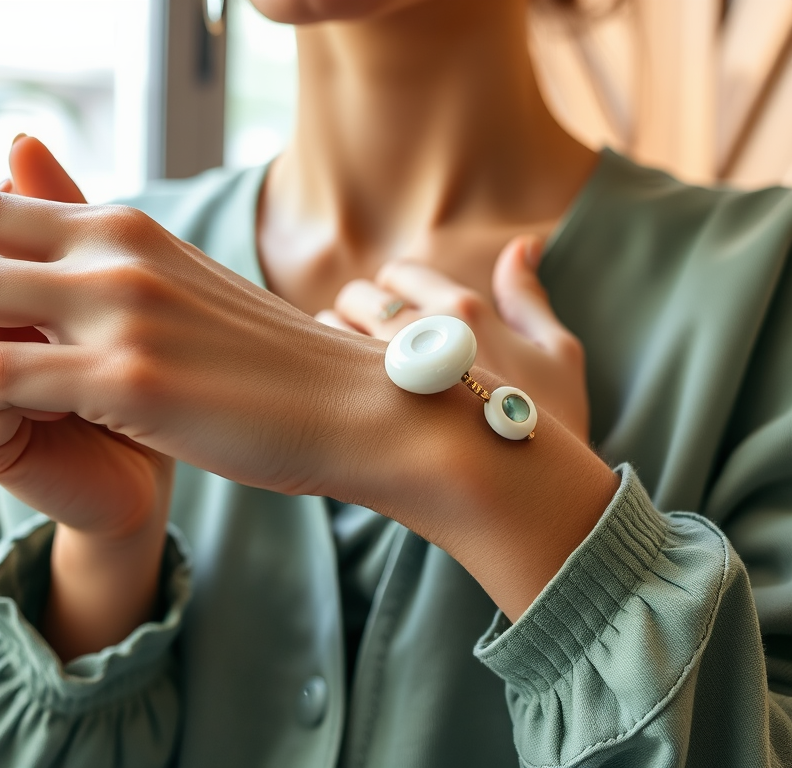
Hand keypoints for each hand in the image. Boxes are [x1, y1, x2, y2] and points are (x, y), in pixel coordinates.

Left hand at [0, 186, 391, 512]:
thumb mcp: (185, 287)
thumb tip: (82, 244)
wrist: (351, 406)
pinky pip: (2, 379)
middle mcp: (120, 254)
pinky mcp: (130, 383)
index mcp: (133, 230)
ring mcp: (123, 314)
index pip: (6, 201)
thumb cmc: (268, 360)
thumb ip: (119, 259)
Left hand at [316, 236, 589, 441]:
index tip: (397, 315)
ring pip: (330, 327)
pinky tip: (343, 397)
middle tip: (370, 343)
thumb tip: (523, 244)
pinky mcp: (363, 409)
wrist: (527, 498)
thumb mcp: (559, 355)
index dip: (394, 291)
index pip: (399, 273)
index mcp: (463, 310)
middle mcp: (418, 331)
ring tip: (354, 372)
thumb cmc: (550, 427)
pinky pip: (323, 370)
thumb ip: (529, 296)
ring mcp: (386, 371)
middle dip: (358, 311)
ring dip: (334, 339)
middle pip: (357, 295)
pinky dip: (324, 373)